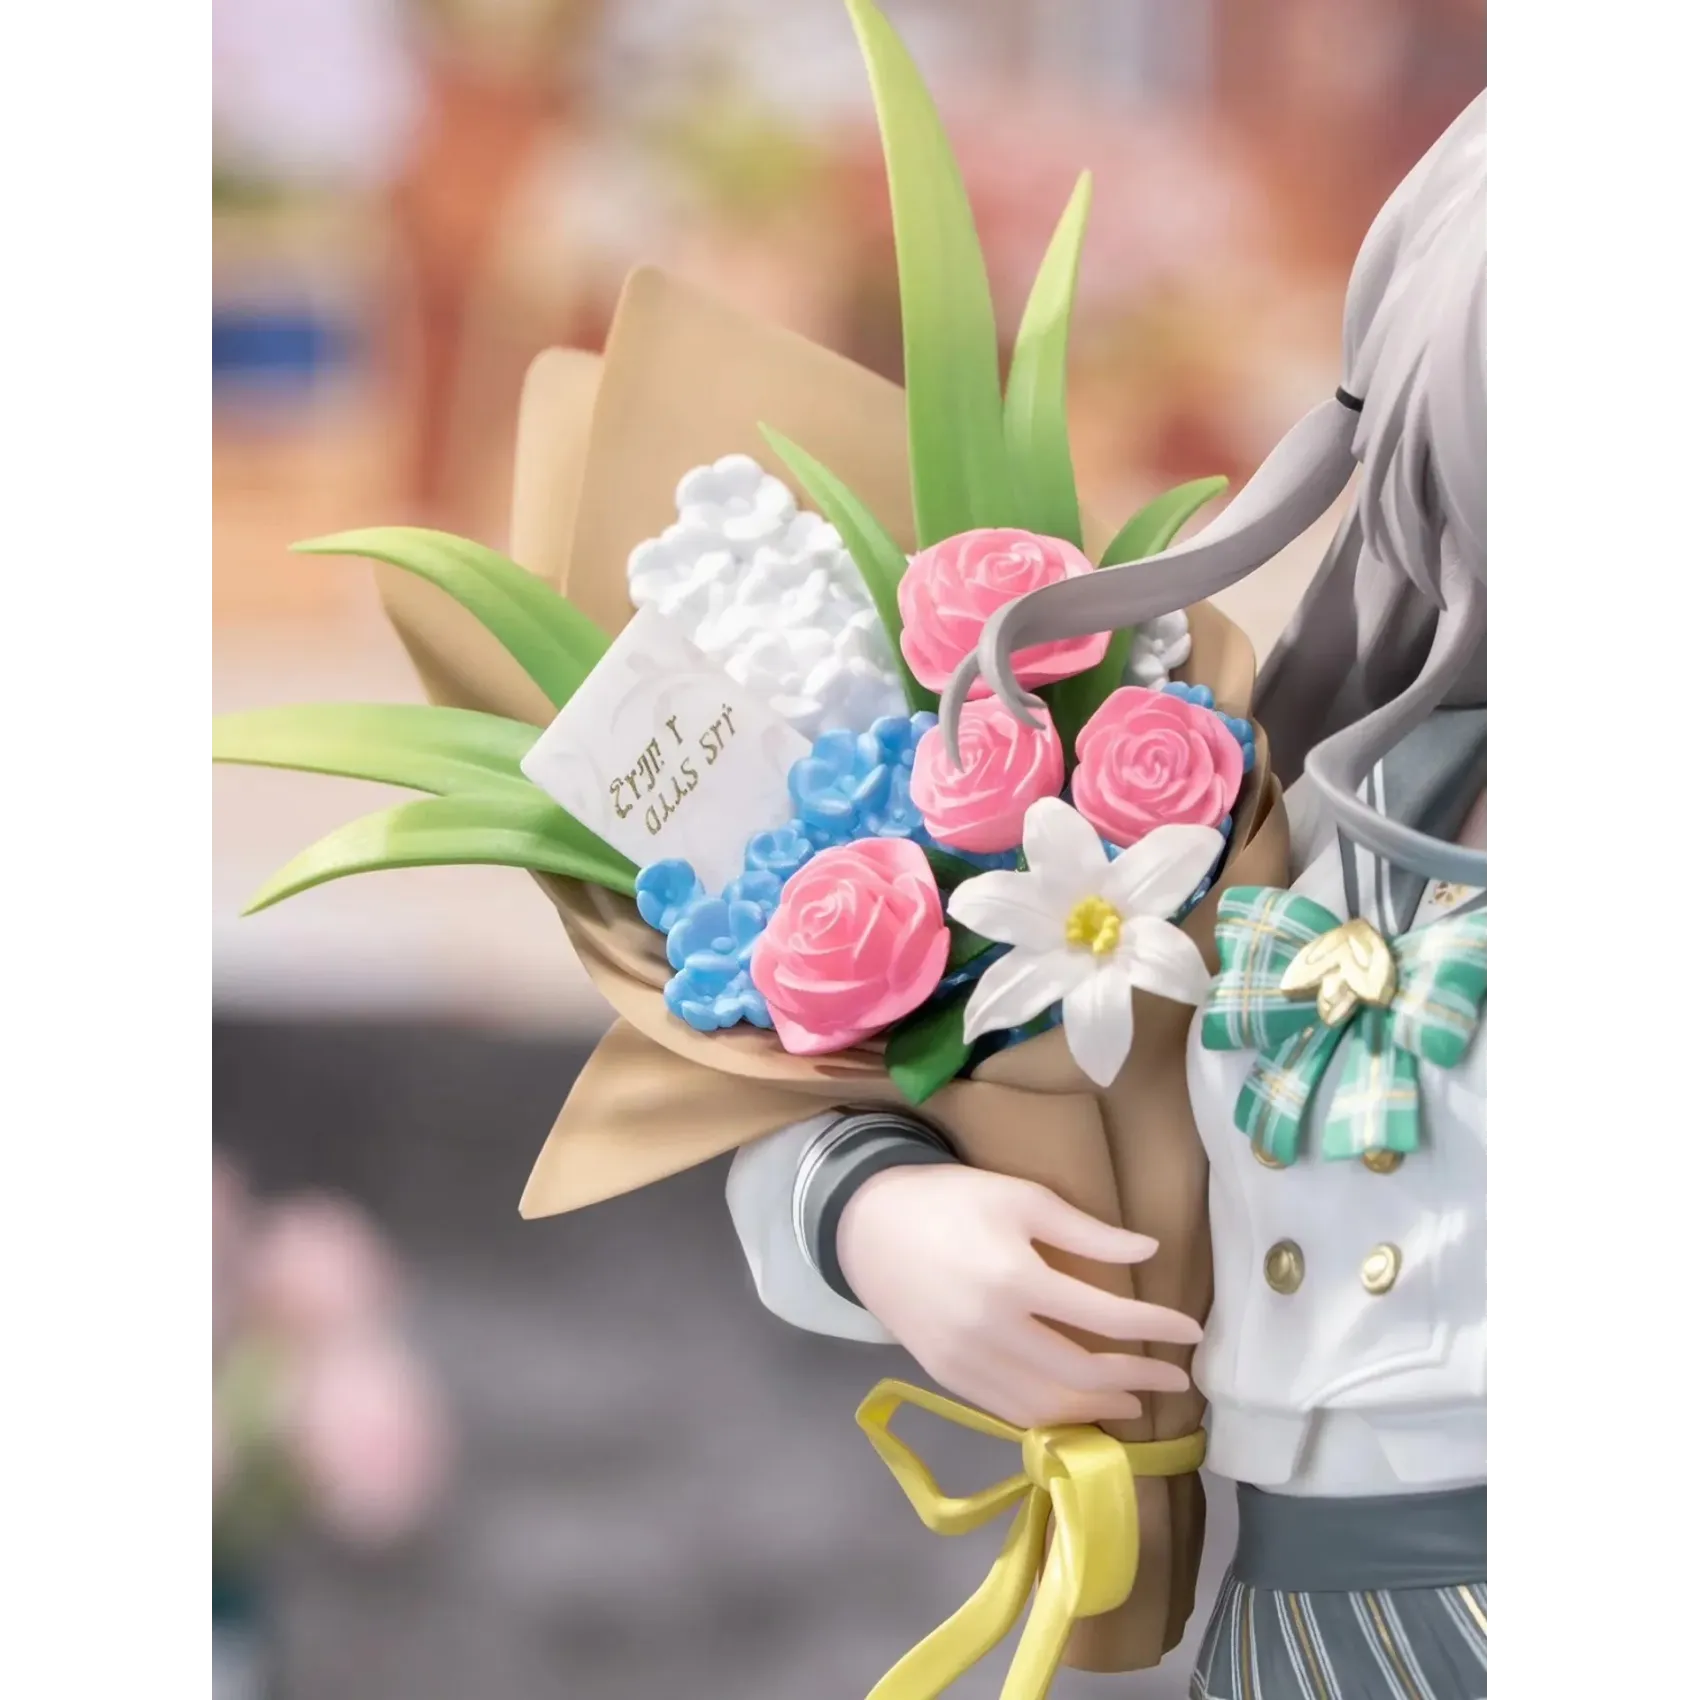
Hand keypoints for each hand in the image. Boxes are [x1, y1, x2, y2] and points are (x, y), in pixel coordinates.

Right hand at [837, 1165, 1200, 1428]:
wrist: (868, 1227)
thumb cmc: (951, 1200)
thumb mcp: (1020, 1196)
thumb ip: (1086, 1230)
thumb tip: (1149, 1252)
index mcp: (1014, 1277)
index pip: (1104, 1316)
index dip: (1155, 1326)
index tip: (1191, 1331)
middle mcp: (991, 1331)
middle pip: (1081, 1371)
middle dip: (1138, 1377)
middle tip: (1177, 1378)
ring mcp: (966, 1363)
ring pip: (1048, 1404)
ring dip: (1100, 1408)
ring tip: (1136, 1400)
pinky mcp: (949, 1379)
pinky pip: (1011, 1412)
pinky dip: (1054, 1417)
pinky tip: (1080, 1408)